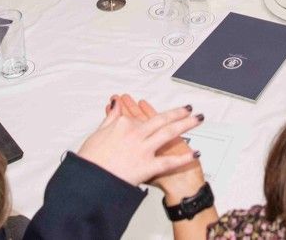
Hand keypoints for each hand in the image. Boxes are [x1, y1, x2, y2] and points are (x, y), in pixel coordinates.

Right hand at [76, 97, 199, 186]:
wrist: (88, 182)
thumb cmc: (90, 161)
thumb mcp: (98, 134)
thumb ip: (111, 117)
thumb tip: (115, 103)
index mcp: (123, 125)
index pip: (139, 116)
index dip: (148, 112)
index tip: (154, 110)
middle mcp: (136, 134)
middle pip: (162, 120)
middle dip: (178, 113)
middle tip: (190, 109)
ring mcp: (143, 149)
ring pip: (169, 133)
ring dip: (185, 125)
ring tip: (197, 119)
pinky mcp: (147, 166)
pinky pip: (169, 161)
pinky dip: (183, 158)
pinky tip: (195, 153)